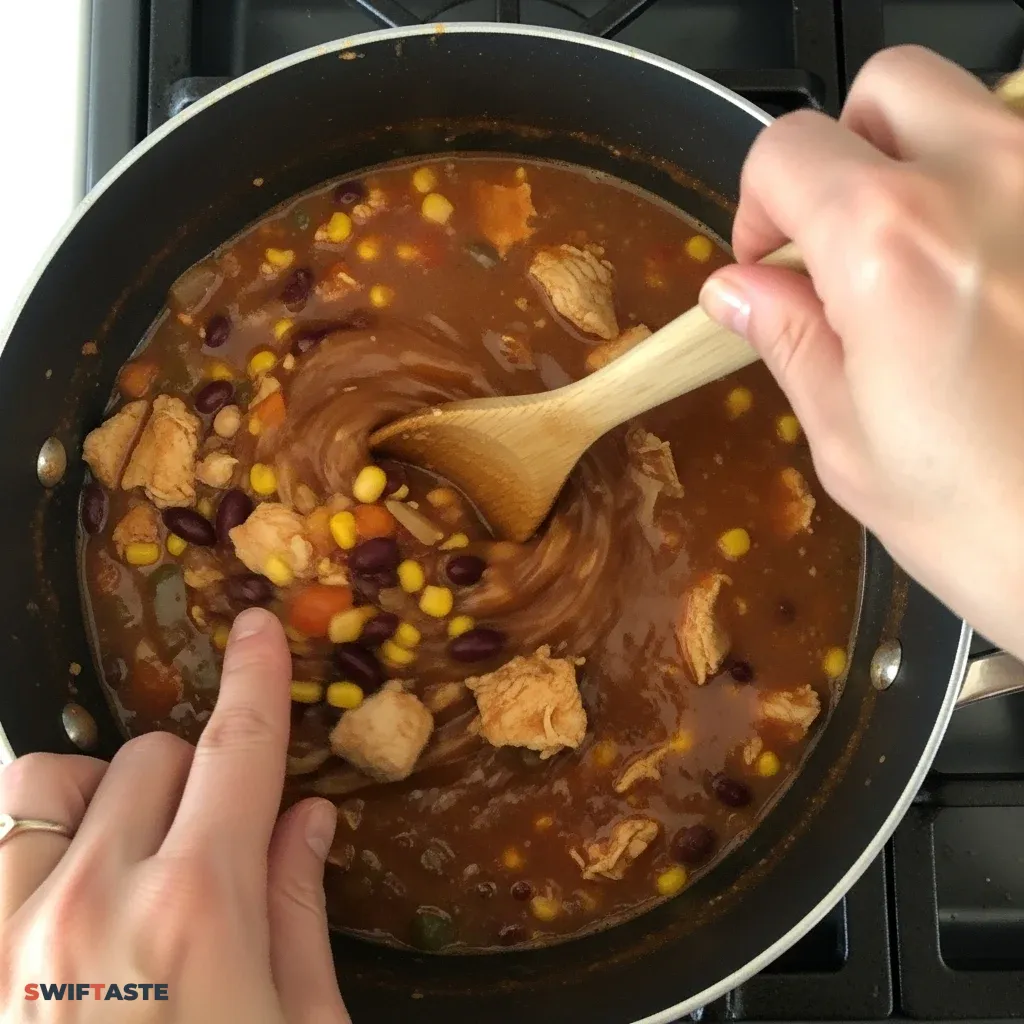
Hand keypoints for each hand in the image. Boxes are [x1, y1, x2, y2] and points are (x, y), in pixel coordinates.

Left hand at [0, 608, 348, 1022]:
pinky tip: (77, 904)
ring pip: (53, 781)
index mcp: (200, 912)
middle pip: (154, 755)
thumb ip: (298, 914)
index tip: (257, 633)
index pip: (238, 749)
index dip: (256, 679)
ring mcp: (16, 936)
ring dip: (105, 797)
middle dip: (198, 778)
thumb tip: (305, 822)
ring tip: (134, 855)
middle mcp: (96, 904)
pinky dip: (43, 846)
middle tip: (222, 842)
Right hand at [699, 46, 1023, 655]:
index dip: (757, 206)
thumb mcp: (851, 442)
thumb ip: (790, 339)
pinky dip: (997, 209)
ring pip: (977, 112)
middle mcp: (991, 183)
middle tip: (838, 241)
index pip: (786, 149)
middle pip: (888, 89)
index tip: (766, 263)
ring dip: (927, 170)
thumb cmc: (997, 525)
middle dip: (844, 153)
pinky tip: (993, 293)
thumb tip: (741, 290)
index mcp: (893, 244)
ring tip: (923, 270)